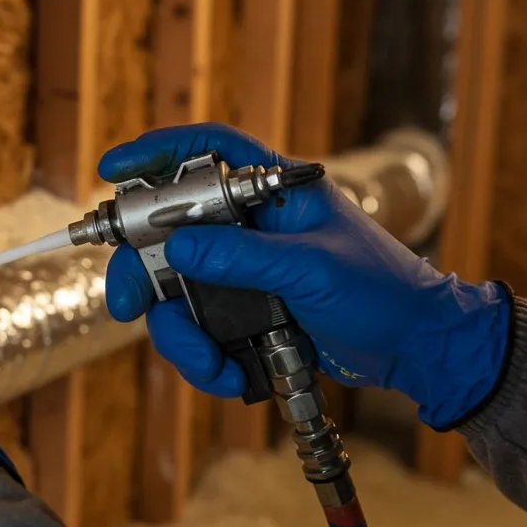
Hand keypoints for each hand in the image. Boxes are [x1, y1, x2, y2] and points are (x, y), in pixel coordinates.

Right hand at [100, 122, 510, 428]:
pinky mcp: (242, 312)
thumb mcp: (312, 268)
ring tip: (208, 364)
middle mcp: (249, 226)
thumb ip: (243, 256)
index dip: (157, 153)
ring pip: (175, 291)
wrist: (415, 348)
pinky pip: (197, 329)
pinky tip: (228, 376)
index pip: (207, 151)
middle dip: (142, 272)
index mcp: (273, 191)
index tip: (112, 172)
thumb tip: (175, 244)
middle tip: (128, 304)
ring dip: (178, 332)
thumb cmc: (381, 290)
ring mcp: (242, 270)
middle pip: (168, 231)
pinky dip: (203, 358)